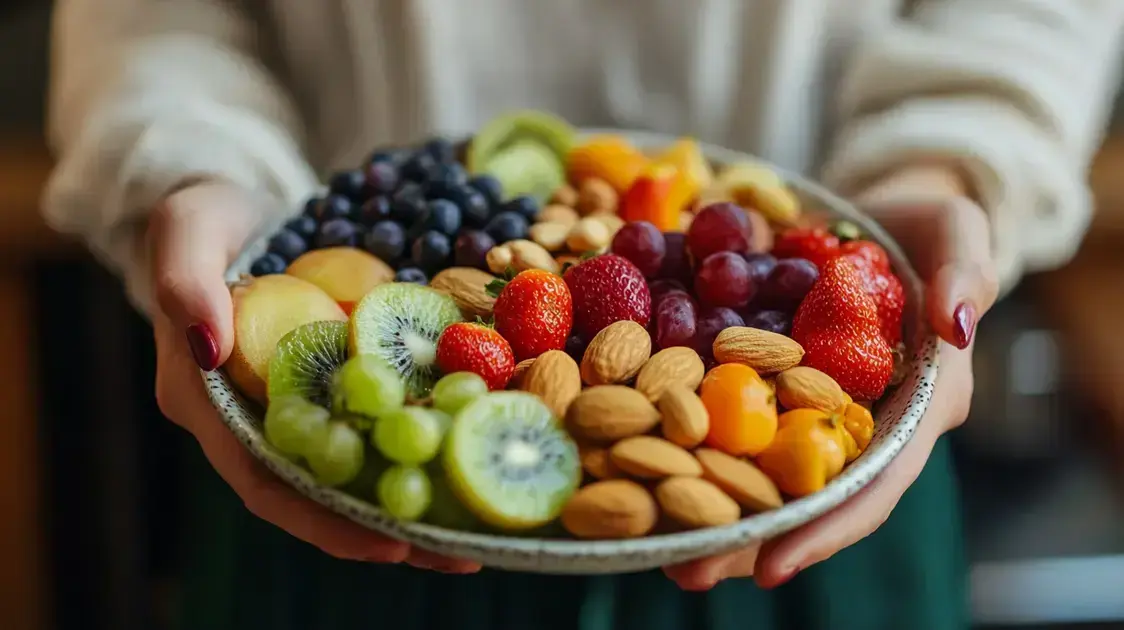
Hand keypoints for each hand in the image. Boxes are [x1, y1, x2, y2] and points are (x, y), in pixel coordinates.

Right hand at [148, 181, 479, 573]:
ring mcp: (295, 401)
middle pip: (316, 494)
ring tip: (477, 528)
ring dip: (411, 501)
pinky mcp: (331, 380)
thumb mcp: (185, 228)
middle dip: (384, 529)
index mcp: (207, 401)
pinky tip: (470, 454)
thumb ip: (184, 281)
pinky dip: (417, 442)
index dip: (321, 519)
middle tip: (456, 552)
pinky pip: (374, 422)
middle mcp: (251, 418)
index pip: (261, 479)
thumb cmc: (202, 213)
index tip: (386, 546)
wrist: (234, 201)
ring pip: (351, 469)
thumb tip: (208, 345)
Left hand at [664, 164, 998, 589]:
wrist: (887, 213)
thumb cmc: (932, 226)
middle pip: (807, 495)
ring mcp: (813, 404)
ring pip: (762, 469)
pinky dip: (691, 438)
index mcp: (917, 405)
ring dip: (707, 503)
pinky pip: (731, 415)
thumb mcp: (960, 232)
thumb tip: (957, 325)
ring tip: (645, 537)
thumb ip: (965, 273)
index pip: (877, 480)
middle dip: (747, 536)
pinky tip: (638, 453)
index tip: (772, 567)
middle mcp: (862, 420)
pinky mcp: (772, 378)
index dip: (827, 526)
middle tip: (684, 570)